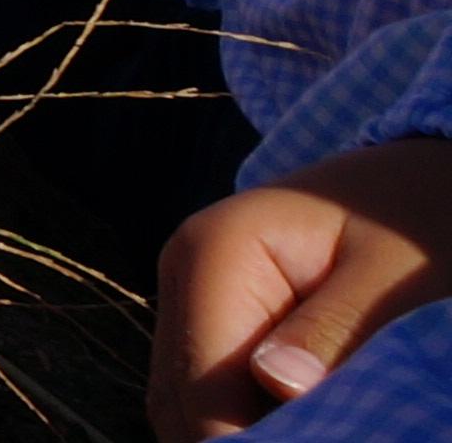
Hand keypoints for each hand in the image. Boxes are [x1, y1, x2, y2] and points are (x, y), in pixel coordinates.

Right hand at [154, 139, 451, 436]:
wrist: (418, 183)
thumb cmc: (417, 220)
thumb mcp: (398, 275)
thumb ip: (336, 329)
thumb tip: (277, 387)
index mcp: (215, 250)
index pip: (204, 380)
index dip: (243, 441)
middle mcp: (183, 271)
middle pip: (182, 396)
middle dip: (236, 439)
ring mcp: (193, 295)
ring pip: (186, 400)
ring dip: (238, 431)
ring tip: (315, 433)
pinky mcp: (215, 317)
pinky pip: (212, 389)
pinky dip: (246, 421)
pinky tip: (298, 426)